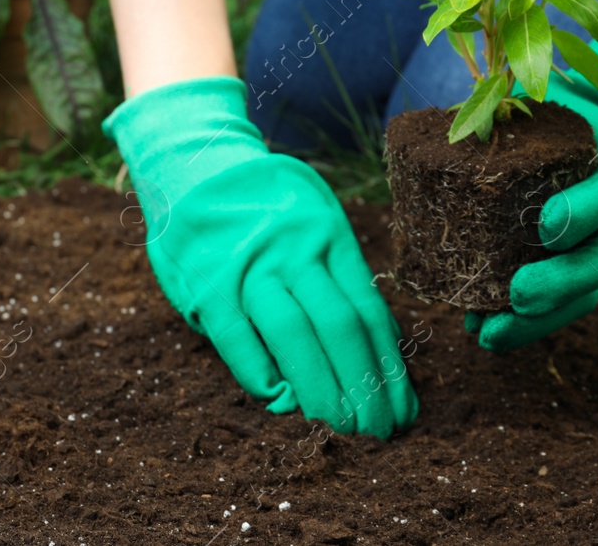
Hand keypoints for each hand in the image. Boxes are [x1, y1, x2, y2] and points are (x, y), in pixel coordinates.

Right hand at [105, 76, 417, 436]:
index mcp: (329, 235)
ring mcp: (251, 266)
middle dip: (365, 387)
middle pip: (340, 328)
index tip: (403, 410)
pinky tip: (281, 400)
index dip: (389, 368)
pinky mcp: (209, 283)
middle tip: (377, 432)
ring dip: (321, 390)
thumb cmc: (264, 207)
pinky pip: (240, 341)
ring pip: (296, 336)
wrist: (194, 165)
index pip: (369, 312)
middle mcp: (295, 249)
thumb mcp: (313, 219)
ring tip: (340, 427)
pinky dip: (262, 376)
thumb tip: (376, 346)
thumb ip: (338, 278)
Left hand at [466, 20, 597, 350]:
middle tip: (518, 296)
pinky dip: (523, 324)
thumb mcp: (537, 101)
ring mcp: (597, 244)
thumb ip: (502, 113)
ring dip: (539, 321)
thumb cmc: (548, 112)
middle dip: (561, 284)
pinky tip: (482, 330)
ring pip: (585, 294)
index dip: (586, 212)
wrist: (584, 127)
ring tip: (490, 334)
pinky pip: (559, 304)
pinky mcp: (573, 266)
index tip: (546, 225)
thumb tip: (438, 136)